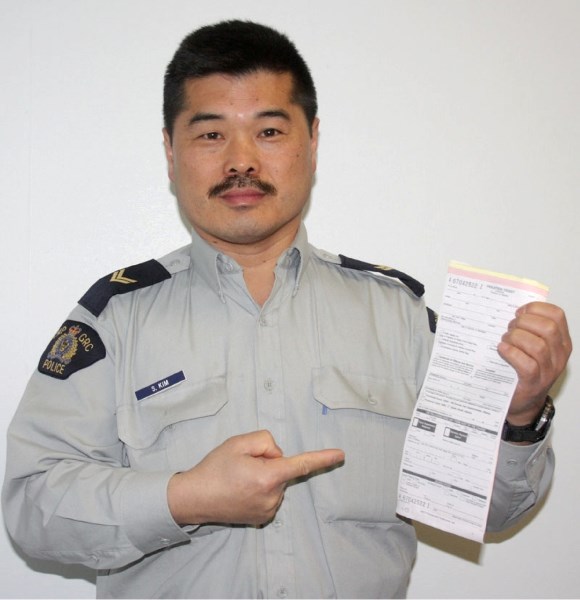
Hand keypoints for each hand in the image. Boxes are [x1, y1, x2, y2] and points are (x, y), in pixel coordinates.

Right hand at [167, 430, 344, 525]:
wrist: (194, 498)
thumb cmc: (215, 468)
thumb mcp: (239, 443)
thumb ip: (265, 442)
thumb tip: (277, 455)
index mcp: (268, 476)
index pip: (301, 465)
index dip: (323, 459)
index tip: (341, 455)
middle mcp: (272, 496)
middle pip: (282, 468)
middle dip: (268, 462)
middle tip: (242, 465)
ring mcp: (268, 510)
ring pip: (276, 482)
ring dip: (264, 477)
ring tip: (238, 479)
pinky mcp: (262, 518)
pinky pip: (270, 495)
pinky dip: (260, 489)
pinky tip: (241, 490)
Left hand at [498, 302, 571, 424]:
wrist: (522, 402)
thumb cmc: (523, 370)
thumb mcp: (531, 346)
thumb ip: (528, 329)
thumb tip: (510, 310)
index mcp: (561, 341)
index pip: (557, 315)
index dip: (535, 308)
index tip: (519, 312)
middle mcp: (559, 355)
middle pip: (548, 328)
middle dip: (524, 323)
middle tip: (509, 329)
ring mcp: (549, 371)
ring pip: (538, 346)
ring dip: (515, 338)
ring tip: (505, 341)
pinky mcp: (534, 383)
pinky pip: (527, 365)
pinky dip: (511, 353)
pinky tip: (502, 350)